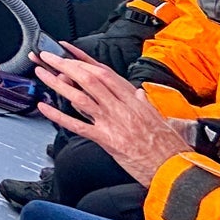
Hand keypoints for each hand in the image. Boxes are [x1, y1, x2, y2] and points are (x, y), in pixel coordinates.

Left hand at [31, 43, 192, 185]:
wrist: (178, 171)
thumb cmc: (171, 148)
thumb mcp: (159, 118)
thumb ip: (144, 103)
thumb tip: (138, 92)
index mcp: (134, 100)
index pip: (104, 72)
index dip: (83, 58)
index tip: (66, 48)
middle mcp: (123, 108)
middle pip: (89, 79)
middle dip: (65, 64)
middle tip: (47, 56)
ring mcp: (114, 123)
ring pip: (80, 97)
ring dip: (57, 83)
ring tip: (41, 72)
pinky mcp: (108, 141)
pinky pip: (78, 125)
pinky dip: (59, 115)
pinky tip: (44, 107)